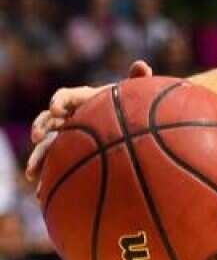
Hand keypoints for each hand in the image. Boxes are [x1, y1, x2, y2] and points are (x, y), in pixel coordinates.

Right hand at [25, 60, 152, 183]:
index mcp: (85, 100)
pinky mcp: (70, 156)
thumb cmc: (136, 108)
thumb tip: (142, 65)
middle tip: (37, 137)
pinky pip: (56, 166)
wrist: (137, 129)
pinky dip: (48, 177)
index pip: (66, 97)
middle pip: (49, 121)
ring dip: (37, 158)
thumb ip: (138, 80)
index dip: (59, 101)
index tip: (56, 110)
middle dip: (40, 127)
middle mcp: (72, 118)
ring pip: (46, 146)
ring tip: (32, 173)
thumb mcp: (137, 95)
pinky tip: (43, 194)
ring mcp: (69, 138)